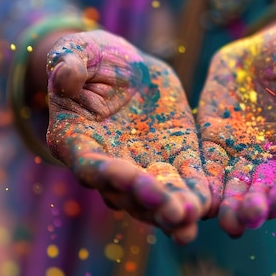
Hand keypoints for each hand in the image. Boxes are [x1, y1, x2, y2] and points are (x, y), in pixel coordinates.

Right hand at [46, 30, 209, 243]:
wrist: (125, 66)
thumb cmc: (91, 58)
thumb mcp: (77, 52)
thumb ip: (69, 64)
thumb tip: (65, 76)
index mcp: (76, 140)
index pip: (91, 164)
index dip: (109, 174)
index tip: (130, 179)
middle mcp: (109, 162)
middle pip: (127, 192)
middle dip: (150, 203)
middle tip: (171, 214)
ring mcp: (144, 163)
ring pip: (159, 193)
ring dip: (173, 209)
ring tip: (190, 222)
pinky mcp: (175, 152)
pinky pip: (187, 175)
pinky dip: (197, 190)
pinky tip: (210, 204)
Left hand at [197, 22, 275, 236]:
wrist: (265, 48)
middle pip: (270, 187)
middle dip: (259, 203)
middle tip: (246, 217)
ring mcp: (248, 153)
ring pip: (239, 185)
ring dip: (231, 203)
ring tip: (223, 219)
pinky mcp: (218, 144)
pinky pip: (210, 167)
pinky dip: (204, 183)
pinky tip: (196, 197)